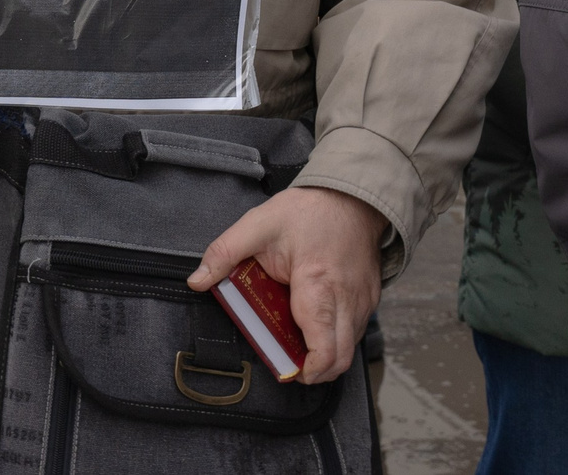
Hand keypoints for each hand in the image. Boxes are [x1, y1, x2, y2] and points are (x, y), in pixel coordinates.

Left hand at [187, 187, 386, 384]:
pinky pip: (357, 331)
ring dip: (327, 355)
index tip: (289, 370)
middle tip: (291, 365)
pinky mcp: (370, 298)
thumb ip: (224, 252)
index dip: (308, 370)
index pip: (323, 347)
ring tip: (301, 346)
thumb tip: (197, 280)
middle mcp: (346, 298)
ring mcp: (363, 300)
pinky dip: (339, 338)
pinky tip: (318, 325)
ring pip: (350, 348)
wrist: (352, 194)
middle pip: (340, 358)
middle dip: (315, 371)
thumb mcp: (259, 224)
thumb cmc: (310, 210)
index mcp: (317, 284)